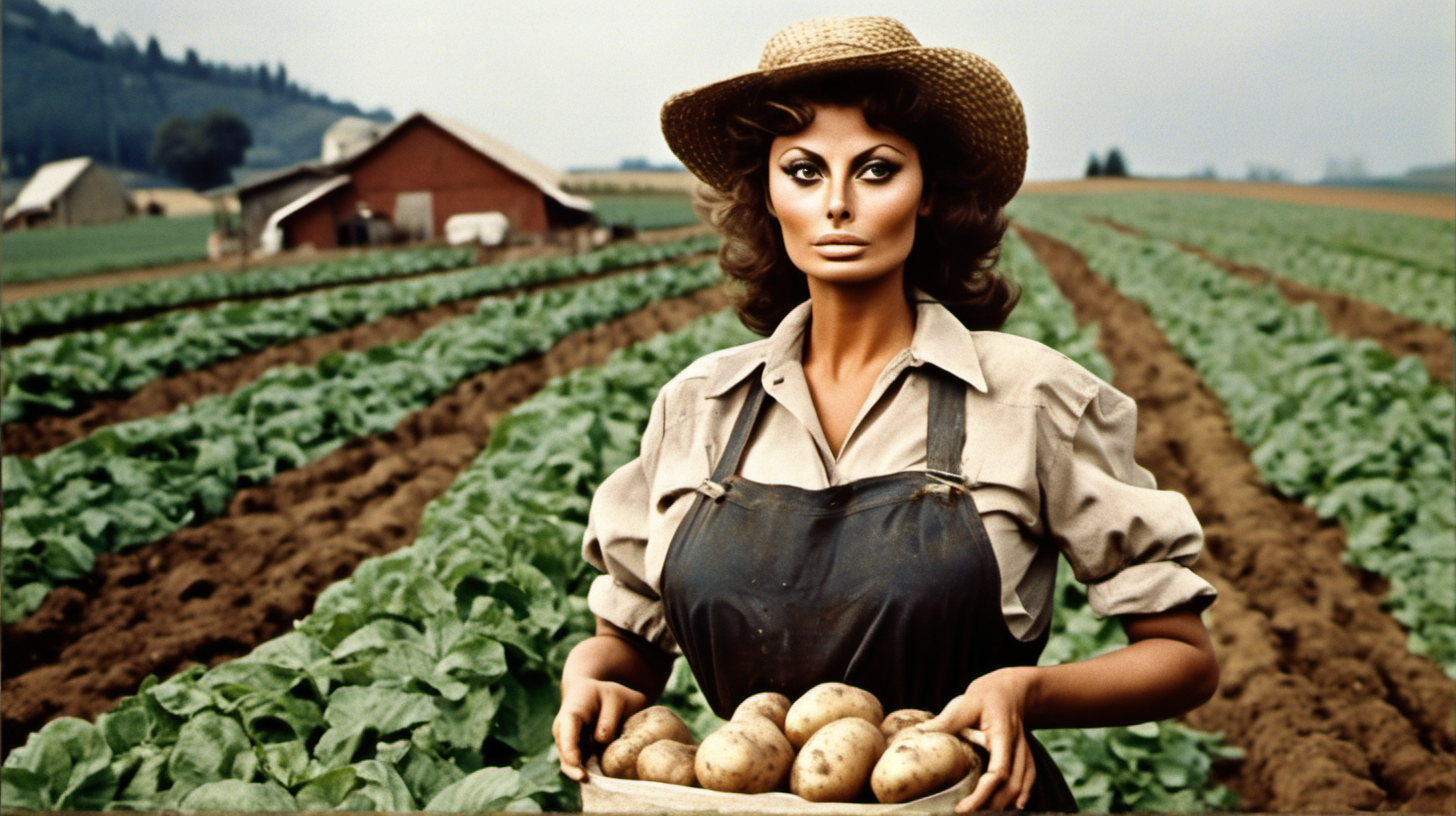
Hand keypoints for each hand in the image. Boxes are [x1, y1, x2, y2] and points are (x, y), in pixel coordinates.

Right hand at [552, 677, 649, 781]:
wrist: (593, 695)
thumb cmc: (606, 695)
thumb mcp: (615, 697)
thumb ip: (609, 717)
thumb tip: (601, 740)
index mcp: (571, 713)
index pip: (566, 731)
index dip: (570, 748)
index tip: (577, 762)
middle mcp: (564, 732)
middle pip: (564, 752)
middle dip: (572, 767)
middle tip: (584, 779)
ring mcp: (569, 745)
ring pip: (571, 764)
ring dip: (580, 773)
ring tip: (595, 783)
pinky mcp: (578, 755)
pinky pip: (581, 766)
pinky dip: (589, 774)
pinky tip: (601, 782)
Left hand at [922, 667, 1037, 811]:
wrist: (1011, 689)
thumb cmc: (985, 696)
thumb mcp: (964, 704)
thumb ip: (945, 722)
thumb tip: (917, 734)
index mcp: (1002, 735)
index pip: (998, 772)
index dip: (983, 795)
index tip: (964, 809)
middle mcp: (1017, 747)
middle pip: (1011, 786)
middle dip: (991, 806)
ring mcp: (1024, 753)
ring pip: (1021, 786)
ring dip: (1004, 805)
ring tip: (982, 815)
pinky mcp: (1025, 757)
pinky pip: (1028, 780)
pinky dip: (1020, 796)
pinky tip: (1012, 808)